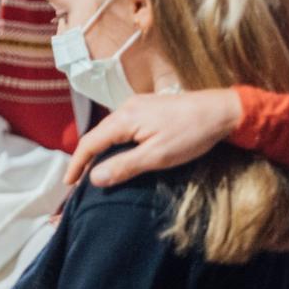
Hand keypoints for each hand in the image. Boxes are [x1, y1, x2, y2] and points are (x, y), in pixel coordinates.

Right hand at [64, 89, 241, 187]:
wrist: (221, 111)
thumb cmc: (190, 135)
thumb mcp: (157, 156)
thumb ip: (124, 166)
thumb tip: (94, 178)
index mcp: (123, 119)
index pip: (89, 142)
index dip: (76, 164)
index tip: (67, 184)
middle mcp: (125, 108)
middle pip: (97, 135)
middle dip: (85, 158)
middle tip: (78, 181)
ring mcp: (136, 105)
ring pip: (109, 130)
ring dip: (100, 149)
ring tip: (96, 169)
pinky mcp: (148, 107)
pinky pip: (122, 126)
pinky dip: (113, 141)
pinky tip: (119, 151)